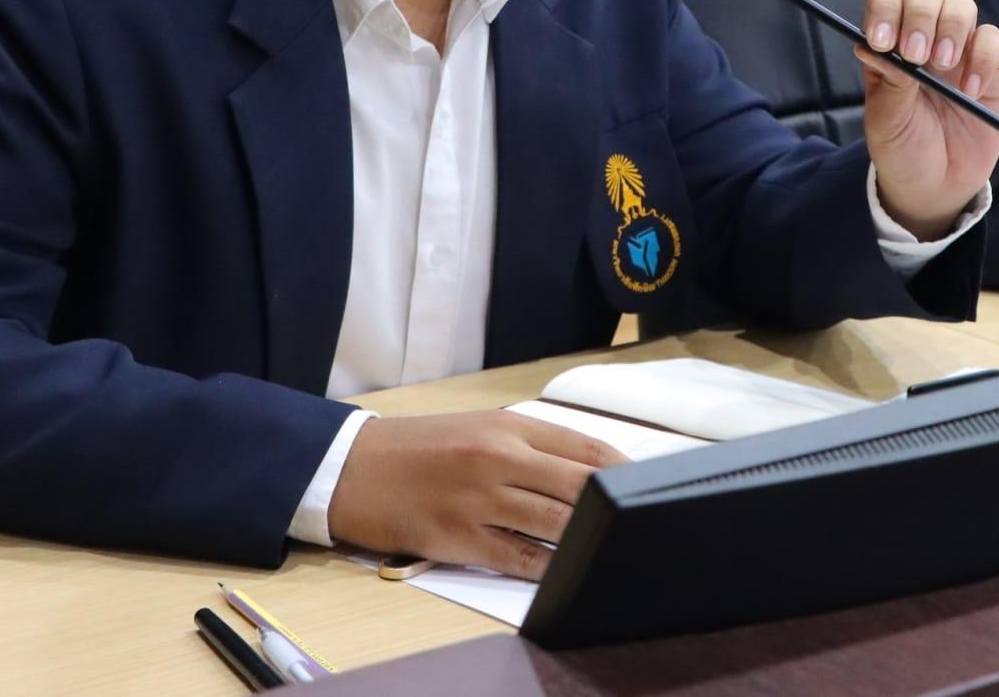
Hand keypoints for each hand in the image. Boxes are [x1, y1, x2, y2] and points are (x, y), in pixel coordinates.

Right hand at [324, 411, 624, 579]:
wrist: (351, 467)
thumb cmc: (418, 448)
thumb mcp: (476, 428)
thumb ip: (528, 446)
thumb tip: (586, 473)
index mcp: (507, 426)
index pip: (585, 448)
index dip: (624, 472)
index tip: (648, 487)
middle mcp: (498, 458)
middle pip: (579, 487)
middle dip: (614, 506)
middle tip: (641, 523)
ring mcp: (479, 499)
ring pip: (554, 524)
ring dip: (586, 539)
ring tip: (610, 547)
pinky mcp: (459, 537)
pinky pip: (517, 558)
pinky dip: (547, 568)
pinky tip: (566, 572)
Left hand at [857, 0, 998, 238]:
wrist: (937, 185)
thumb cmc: (902, 149)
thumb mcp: (886, 122)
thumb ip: (887, 82)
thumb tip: (871, 45)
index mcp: (887, 43)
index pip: (886, 0)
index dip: (886, 10)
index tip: (884, 42)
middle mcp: (921, 36)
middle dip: (921, 15)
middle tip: (918, 55)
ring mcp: (957, 47)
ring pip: (961, 4)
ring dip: (952, 28)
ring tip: (944, 66)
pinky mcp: (989, 66)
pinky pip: (992, 39)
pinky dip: (983, 57)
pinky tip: (970, 91)